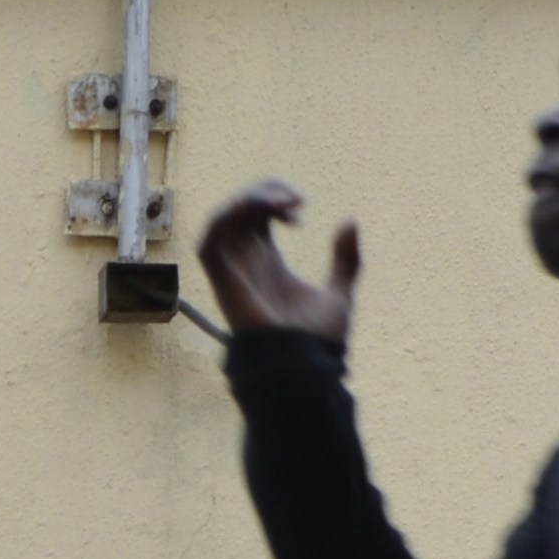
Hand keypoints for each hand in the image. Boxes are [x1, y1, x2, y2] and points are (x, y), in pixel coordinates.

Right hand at [198, 177, 360, 348]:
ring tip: (279, 202)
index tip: (301, 211)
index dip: (275, 199)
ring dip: (248, 200)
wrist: (303, 367)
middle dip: (264, 192)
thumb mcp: (340, 292)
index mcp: (268, 263)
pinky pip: (208, 243)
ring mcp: (234, 272)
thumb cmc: (316, 340)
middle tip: (294, 202)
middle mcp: (247, 263)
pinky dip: (221, 219)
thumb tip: (350, 221)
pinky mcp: (224, 283)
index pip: (256, 216)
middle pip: (240, 211)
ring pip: (223, 220)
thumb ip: (346, 259)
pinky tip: (247, 208)